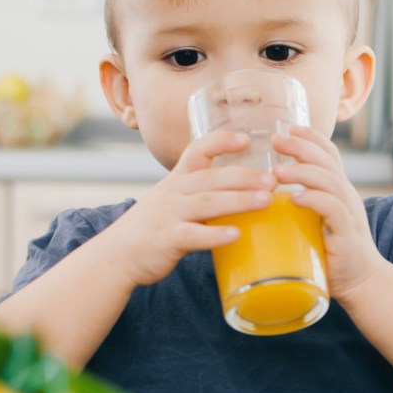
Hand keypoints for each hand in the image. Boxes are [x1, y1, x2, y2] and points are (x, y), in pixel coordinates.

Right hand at [107, 131, 276, 285]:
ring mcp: (170, 214)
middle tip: (274, 179)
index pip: (198, 150)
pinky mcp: (168, 239)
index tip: (247, 139)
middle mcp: (174, 191)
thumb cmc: (154, 226)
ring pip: (208, 203)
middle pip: (212, 178)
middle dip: (245, 176)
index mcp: (178, 179)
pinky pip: (194, 235)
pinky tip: (237, 234)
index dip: (222, 141)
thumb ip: (202, 192)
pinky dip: (216, 235)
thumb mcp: (173, 199)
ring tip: (267, 201)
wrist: (118, 254)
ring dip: (240, 200)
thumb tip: (244, 190)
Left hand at [271, 124, 385, 302]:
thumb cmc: (331, 255)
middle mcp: (346, 196)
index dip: (311, 138)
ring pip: (329, 182)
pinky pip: (333, 210)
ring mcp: (348, 214)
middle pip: (327, 161)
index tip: (288, 127)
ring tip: (278, 170)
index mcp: (338, 191)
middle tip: (276, 139)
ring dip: (302, 172)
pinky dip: (314, 200)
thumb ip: (297, 208)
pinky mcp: (347, 235)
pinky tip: (295, 198)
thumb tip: (259, 197)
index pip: (329, 154)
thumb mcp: (314, 224)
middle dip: (301, 146)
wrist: (361, 284)